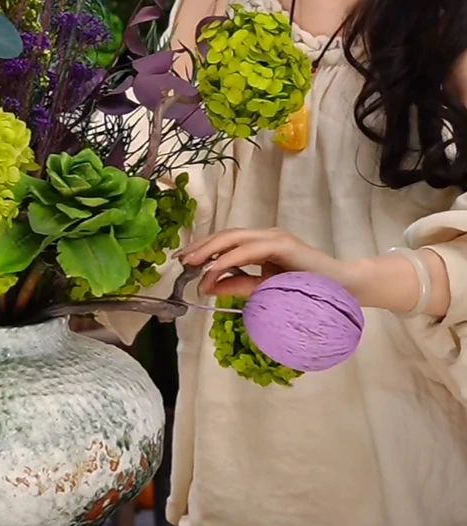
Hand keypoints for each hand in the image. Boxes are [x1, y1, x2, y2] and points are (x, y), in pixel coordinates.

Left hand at [177, 227, 355, 298]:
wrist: (342, 288)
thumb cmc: (306, 288)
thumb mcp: (263, 289)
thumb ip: (237, 285)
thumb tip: (209, 286)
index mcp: (260, 244)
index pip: (226, 241)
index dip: (204, 248)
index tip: (185, 261)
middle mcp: (265, 236)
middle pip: (226, 235)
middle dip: (202, 247)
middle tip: (182, 261)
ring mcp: (274, 237)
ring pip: (234, 238)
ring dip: (211, 251)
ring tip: (193, 264)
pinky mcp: (283, 244)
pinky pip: (249, 250)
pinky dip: (229, 259)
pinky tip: (215, 269)